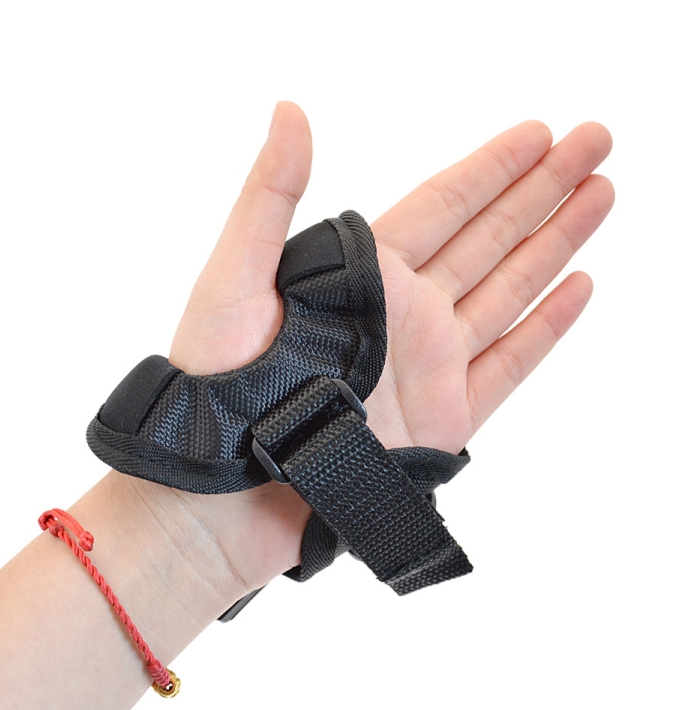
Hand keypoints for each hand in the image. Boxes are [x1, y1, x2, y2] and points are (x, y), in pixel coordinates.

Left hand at [165, 102, 612, 585]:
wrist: (229, 489)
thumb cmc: (216, 385)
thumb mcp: (235, 280)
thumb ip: (269, 200)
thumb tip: (289, 114)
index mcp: (362, 278)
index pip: (443, 204)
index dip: (492, 166)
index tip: (541, 133)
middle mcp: (403, 315)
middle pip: (488, 237)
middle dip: (543, 188)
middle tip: (595, 140)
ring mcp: (428, 366)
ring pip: (508, 291)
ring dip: (555, 244)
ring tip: (600, 197)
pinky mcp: (442, 421)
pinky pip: (508, 366)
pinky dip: (545, 329)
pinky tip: (576, 289)